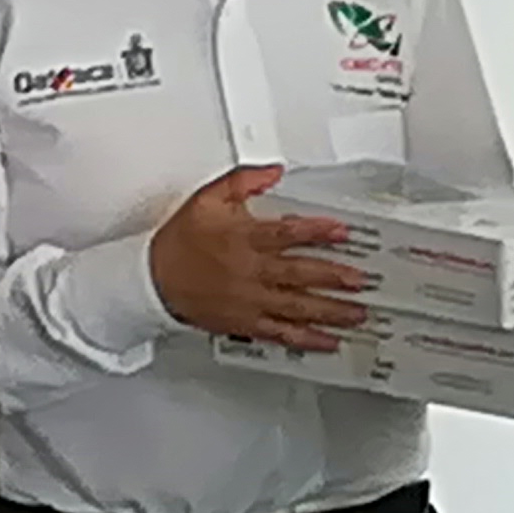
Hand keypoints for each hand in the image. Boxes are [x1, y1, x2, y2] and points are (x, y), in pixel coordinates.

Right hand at [148, 165, 368, 348]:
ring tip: (356, 314)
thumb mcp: (207, 199)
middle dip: (334, 277)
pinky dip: (306, 338)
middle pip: (299, 274)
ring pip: (296, 306)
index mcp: (244, 238)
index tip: (343, 232)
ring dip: (330, 311)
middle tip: (360, 280)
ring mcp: (250, 300)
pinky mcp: (245, 323)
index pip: (288, 234)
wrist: (153, 279)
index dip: (318, 232)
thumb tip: (272, 172)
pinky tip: (326, 340)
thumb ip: (243, 181)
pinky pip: (280, 333)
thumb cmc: (180, 242)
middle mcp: (250, 271)